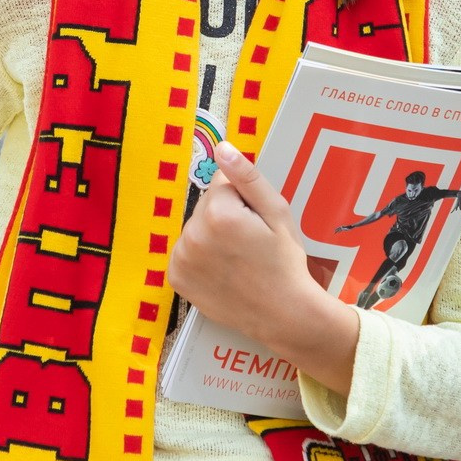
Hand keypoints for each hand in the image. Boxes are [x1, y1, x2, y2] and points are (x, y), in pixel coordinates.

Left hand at [167, 147, 358, 385]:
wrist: (282, 312)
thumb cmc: (284, 261)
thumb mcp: (277, 212)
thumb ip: (247, 177)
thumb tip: (222, 148)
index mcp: (218, 214)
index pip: (222, 184)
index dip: (243, 201)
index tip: (256, 224)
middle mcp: (192, 234)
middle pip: (206, 206)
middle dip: (224, 216)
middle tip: (249, 243)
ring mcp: (180, 258)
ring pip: (195, 228)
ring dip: (210, 236)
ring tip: (236, 259)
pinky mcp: (176, 277)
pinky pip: (185, 251)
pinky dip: (198, 257)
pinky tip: (221, 270)